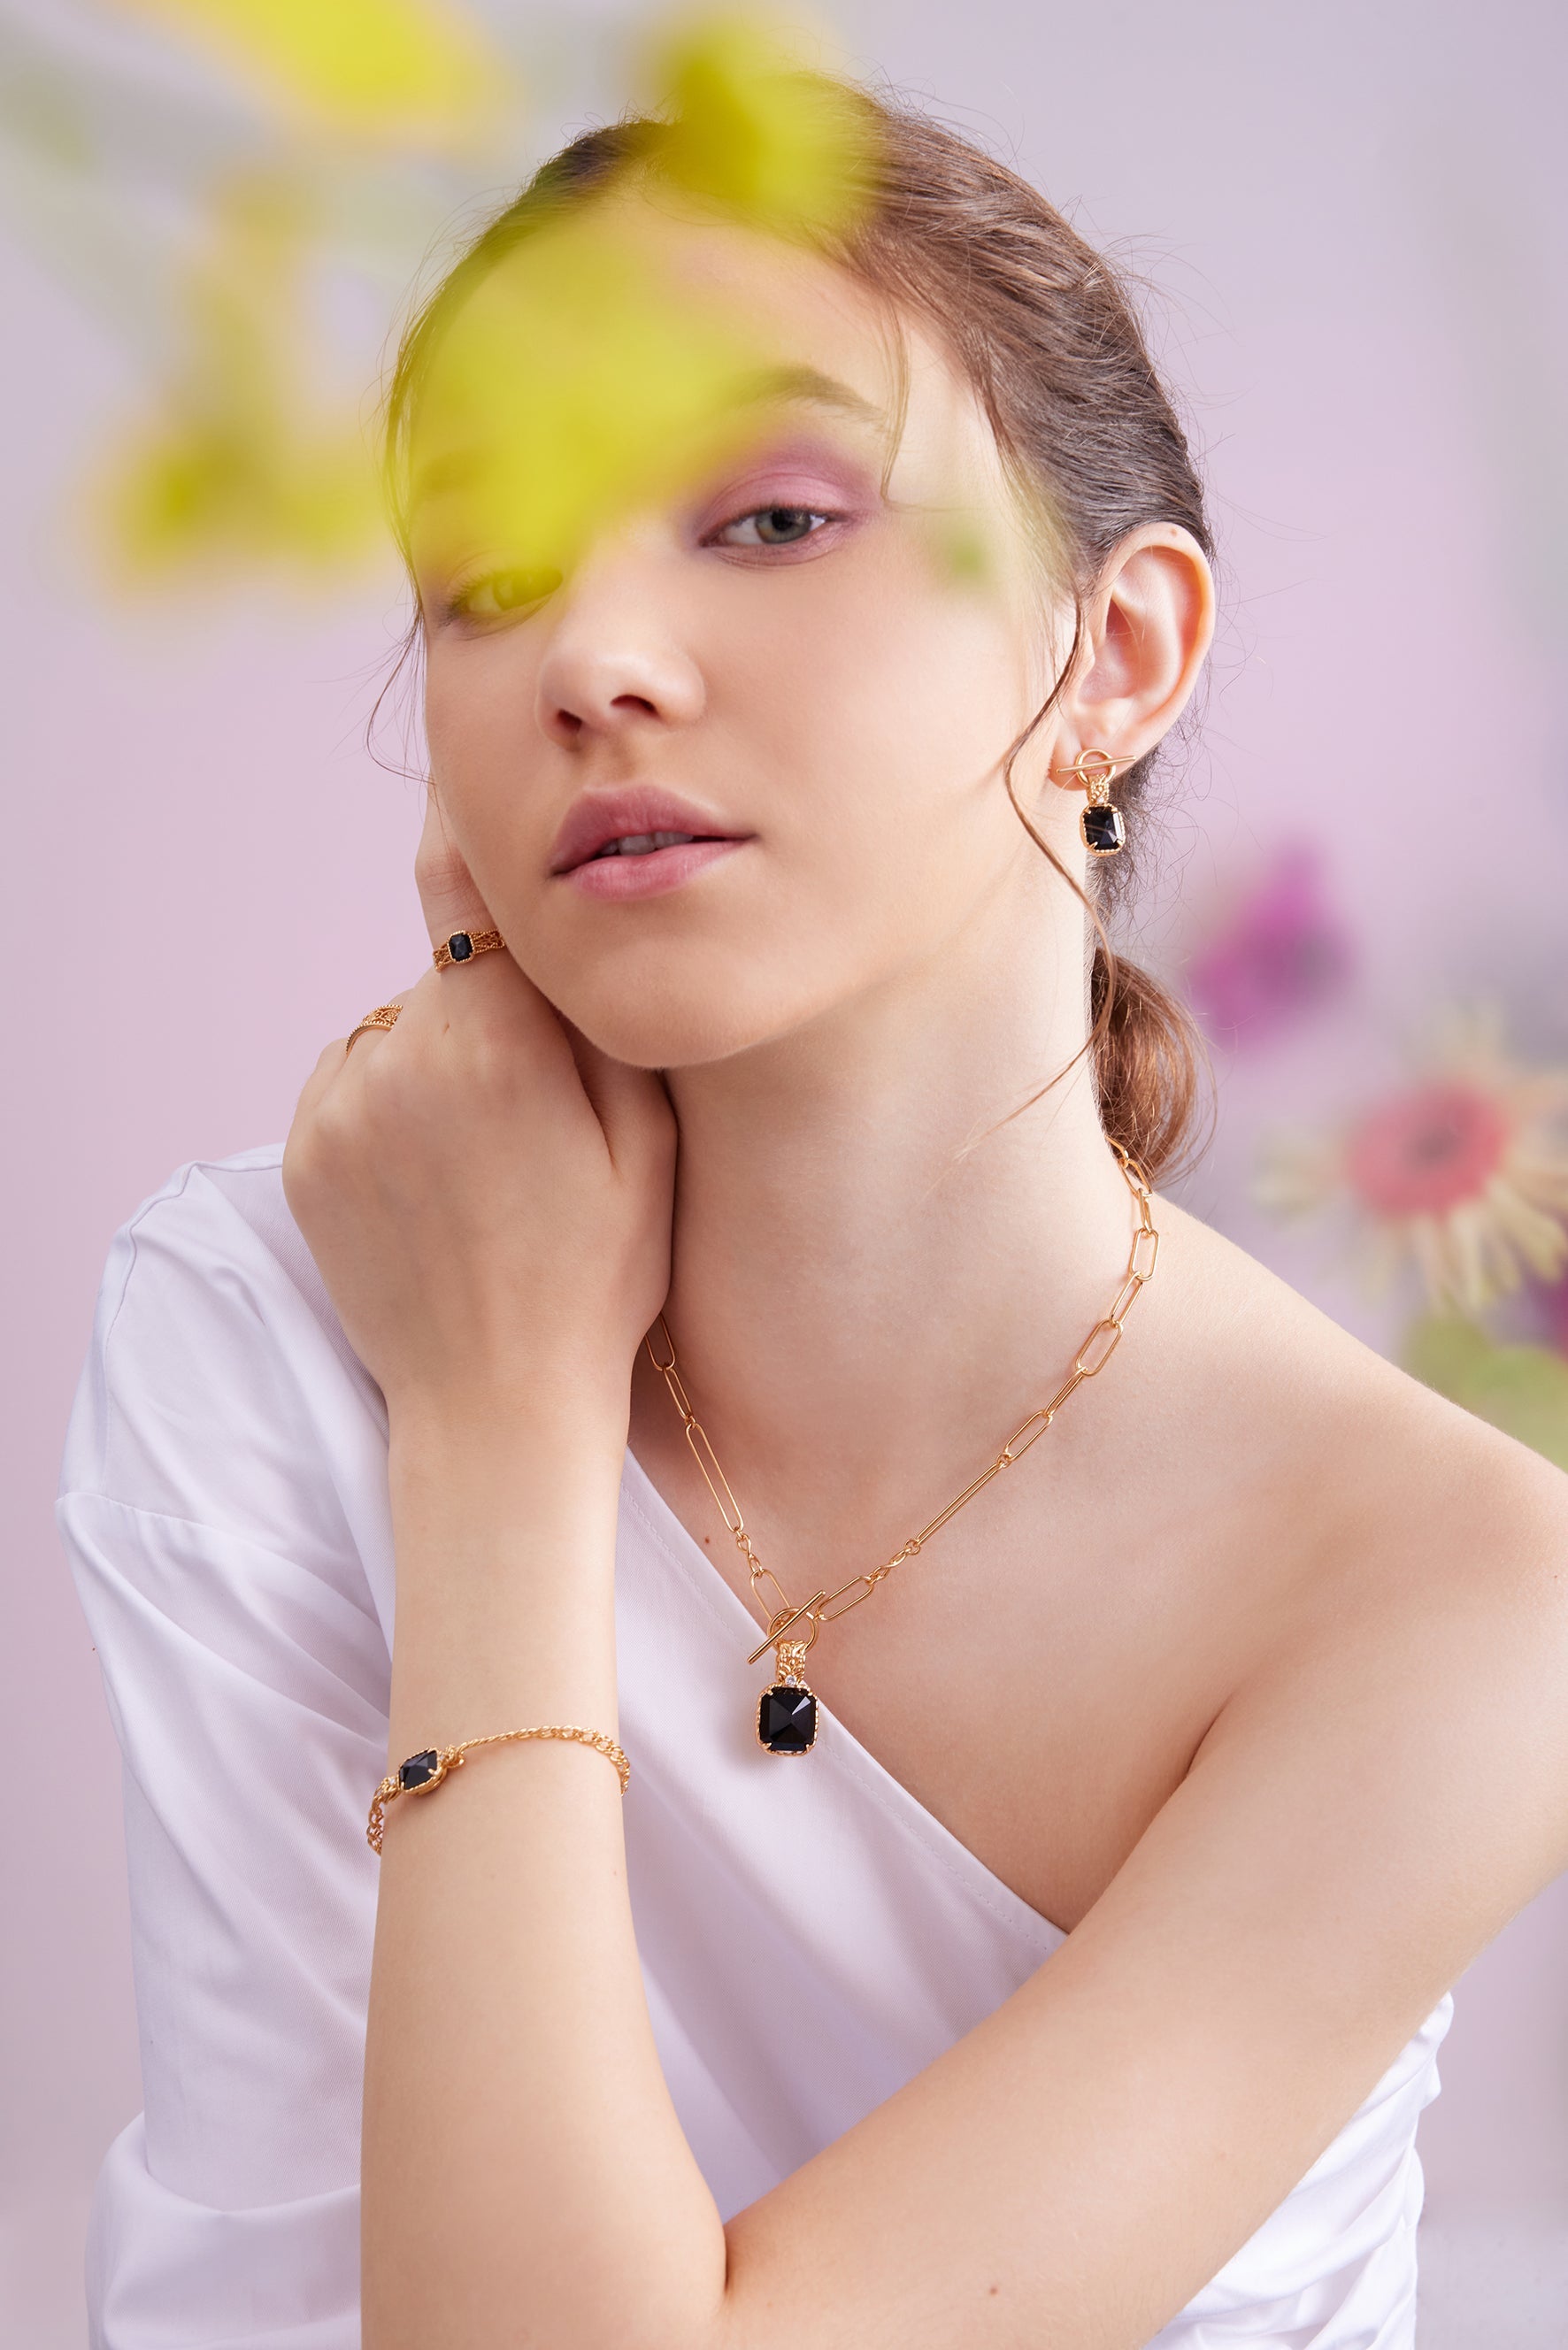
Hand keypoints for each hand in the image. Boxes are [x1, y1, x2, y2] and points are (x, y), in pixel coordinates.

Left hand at [282, 793, 675, 1430]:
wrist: (497, 1405)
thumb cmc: (600, 1276)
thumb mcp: (648, 1141)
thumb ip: (606, 1016)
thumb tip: (579, 914)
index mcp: (498, 1043)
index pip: (465, 887)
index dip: (467, 827)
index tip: (467, 772)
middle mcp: (403, 1055)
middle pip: (448, 974)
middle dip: (490, 1006)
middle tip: (539, 1107)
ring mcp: (341, 1105)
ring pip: (400, 1029)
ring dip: (438, 1059)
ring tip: (488, 1163)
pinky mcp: (305, 1150)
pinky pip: (355, 1081)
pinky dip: (390, 1105)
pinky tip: (439, 1181)